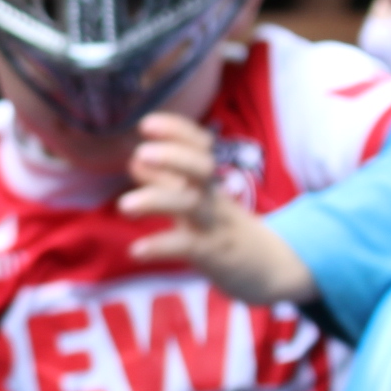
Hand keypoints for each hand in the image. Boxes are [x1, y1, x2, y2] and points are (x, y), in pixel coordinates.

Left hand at [119, 113, 312, 306]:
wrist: (267, 267)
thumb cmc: (222, 228)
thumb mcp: (196, 201)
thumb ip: (166, 181)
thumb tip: (135, 160)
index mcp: (207, 180)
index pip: (198, 146)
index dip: (177, 131)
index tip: (147, 123)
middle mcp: (212, 196)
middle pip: (201, 168)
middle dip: (174, 156)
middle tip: (142, 152)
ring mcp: (214, 224)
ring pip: (191, 206)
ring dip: (156, 201)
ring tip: (124, 205)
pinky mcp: (212, 254)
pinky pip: (187, 246)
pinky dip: (160, 247)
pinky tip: (137, 249)